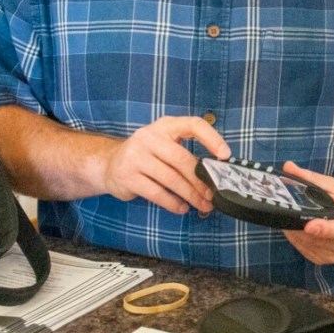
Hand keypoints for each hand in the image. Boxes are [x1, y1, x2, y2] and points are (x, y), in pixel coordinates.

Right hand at [102, 116, 230, 214]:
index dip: (211, 138)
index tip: (225, 155)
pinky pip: (156, 192)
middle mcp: (149, 137)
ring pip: (171, 179)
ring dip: (190, 195)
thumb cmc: (147, 156)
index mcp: (165, 126)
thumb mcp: (164, 145)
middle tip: (213, 194)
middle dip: (201, 180)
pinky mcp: (127, 176)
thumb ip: (185, 153)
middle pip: (182, 159)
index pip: (193, 125)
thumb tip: (213, 174)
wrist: (108, 164)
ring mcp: (136, 156)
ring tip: (202, 205)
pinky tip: (182, 207)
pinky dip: (173, 203)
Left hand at [280, 161, 333, 264]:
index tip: (309, 226)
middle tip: (286, 215)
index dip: (324, 229)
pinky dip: (297, 241)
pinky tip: (294, 230)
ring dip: (296, 234)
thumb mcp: (332, 186)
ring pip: (309, 246)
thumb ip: (311, 178)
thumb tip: (288, 167)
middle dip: (301, 228)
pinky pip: (306, 252)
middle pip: (320, 239)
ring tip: (288, 220)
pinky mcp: (325, 261)